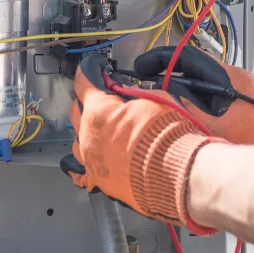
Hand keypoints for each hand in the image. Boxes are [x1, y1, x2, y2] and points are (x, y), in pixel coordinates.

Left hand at [60, 55, 218, 228]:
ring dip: (86, 133)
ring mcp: (91, 160)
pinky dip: (82, 165)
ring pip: (77, 141)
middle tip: (100, 100)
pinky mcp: (100, 181)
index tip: (91, 71)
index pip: (84, 84)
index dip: (88, 74)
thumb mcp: (154, 99)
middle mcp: (88, 135)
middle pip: (76, 112)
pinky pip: (80, 173)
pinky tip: (86, 161)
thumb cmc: (168, 136)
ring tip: (97, 130)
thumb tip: (126, 93)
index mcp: (99, 110)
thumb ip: (133, 94)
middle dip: (86, 103)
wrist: (177, 172)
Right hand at [131, 47, 253, 143]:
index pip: (188, 56)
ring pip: (211, 87)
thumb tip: (158, 92)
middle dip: (173, 80)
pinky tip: (198, 124)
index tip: (143, 67)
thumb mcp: (203, 125)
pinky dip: (207, 106)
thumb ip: (179, 104)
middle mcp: (244, 81)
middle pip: (199, 71)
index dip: (160, 60)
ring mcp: (253, 94)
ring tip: (173, 111)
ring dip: (190, 96)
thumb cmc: (249, 146)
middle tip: (153, 91)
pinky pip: (225, 100)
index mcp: (230, 78)